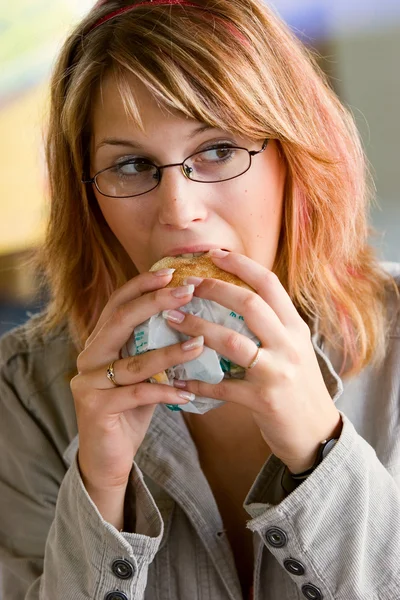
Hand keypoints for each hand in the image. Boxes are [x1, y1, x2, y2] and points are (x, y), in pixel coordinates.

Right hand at [70, 272, 203, 495]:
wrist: (107, 456)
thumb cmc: (131, 408)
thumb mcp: (143, 372)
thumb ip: (154, 346)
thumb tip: (196, 318)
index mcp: (100, 341)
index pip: (118, 302)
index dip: (143, 285)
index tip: (172, 272)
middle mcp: (89, 355)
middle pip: (121, 320)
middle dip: (156, 302)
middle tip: (188, 291)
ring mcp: (88, 381)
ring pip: (134, 361)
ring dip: (171, 352)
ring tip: (200, 344)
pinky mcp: (95, 407)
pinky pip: (137, 394)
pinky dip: (166, 392)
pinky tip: (188, 392)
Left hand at [164, 250, 341, 473]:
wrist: (317, 433)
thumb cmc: (298, 387)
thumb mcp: (293, 349)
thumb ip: (271, 325)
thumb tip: (234, 298)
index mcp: (295, 328)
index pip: (269, 284)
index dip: (241, 265)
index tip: (214, 254)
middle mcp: (289, 345)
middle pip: (250, 305)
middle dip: (214, 289)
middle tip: (185, 284)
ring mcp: (278, 373)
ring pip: (232, 342)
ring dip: (197, 328)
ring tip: (171, 318)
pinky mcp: (264, 401)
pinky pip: (223, 388)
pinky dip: (198, 382)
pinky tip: (177, 379)